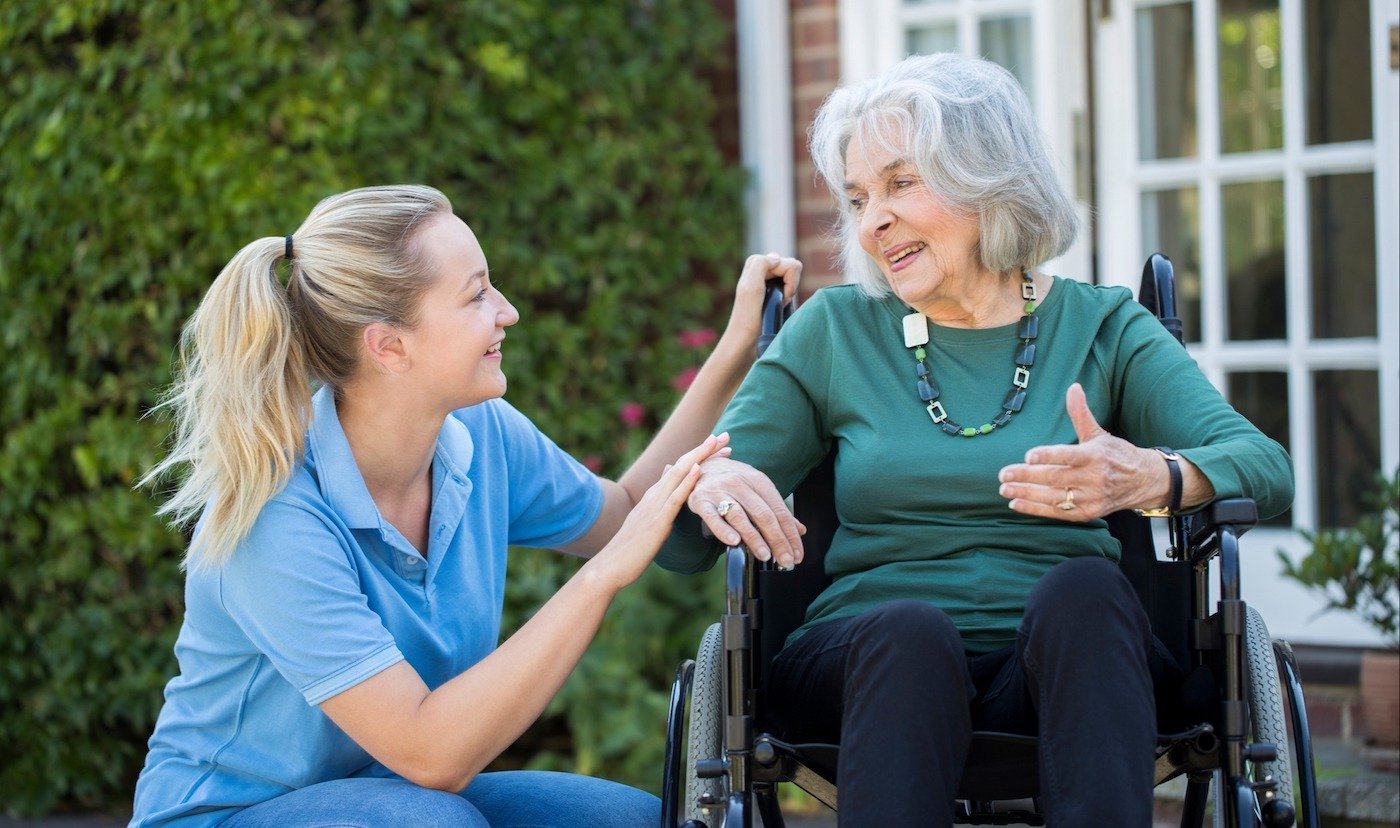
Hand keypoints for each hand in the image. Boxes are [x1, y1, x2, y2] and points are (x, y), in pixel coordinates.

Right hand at [591, 434, 729, 590]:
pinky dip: (687, 482)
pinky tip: (699, 470)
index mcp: (654, 495)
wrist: (611, 565)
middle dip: (704, 449)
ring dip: (699, 456)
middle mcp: (654, 494)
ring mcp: (655, 505)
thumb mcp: (647, 518)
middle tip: (725, 435)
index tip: (718, 444)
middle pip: (682, 464)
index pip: (680, 468)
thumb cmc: (631, 548)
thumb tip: (668, 473)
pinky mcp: (657, 521)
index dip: (700, 455)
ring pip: (679, 474)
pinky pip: (674, 498)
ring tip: (715, 442)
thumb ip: (659, 497)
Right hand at [688, 455, 804, 567]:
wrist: (702, 465)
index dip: (790, 534)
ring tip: (765, 555)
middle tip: (785, 561)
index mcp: (758, 480)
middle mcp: (739, 483)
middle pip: (763, 515)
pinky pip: (713, 517)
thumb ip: (777, 510)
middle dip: (777, 540)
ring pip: (740, 517)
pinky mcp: (700, 500)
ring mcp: (719, 491)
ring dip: (754, 538)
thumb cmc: (735, 481)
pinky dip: (723, 530)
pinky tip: (734, 542)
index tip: (797, 554)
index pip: (779, 510)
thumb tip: (800, 530)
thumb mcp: (758, 489)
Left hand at [722, 253, 802, 349]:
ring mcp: (768, 278)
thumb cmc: (748, 316)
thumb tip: (777, 258)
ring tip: (776, 304)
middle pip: (794, 268)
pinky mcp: (773, 289)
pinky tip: (778, 305)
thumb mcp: (751, 287)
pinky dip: (788, 297)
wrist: (745, 338)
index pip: (791, 264)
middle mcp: (762, 267)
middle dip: (790, 286)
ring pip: (794, 277)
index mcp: (756, 262)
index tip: (777, 297)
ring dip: (789, 292)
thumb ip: (761, 264)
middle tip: (777, 300)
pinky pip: (791, 286)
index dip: (789, 283)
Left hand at [997, 383, 1168, 520]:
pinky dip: (1036, 509)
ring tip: (1005, 489)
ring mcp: (1091, 497)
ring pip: (1053, 497)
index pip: (1068, 455)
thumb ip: (1081, 413)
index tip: (1028, 456)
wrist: (1143, 481)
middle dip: (1026, 476)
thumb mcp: (1098, 433)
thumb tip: (1073, 387)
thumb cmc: (1116, 454)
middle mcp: (1094, 478)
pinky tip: (1016, 504)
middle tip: (1003, 474)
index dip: (1047, 456)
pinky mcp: (1088, 513)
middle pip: (1055, 478)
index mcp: (1095, 455)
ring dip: (1026, 494)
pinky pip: (1058, 512)